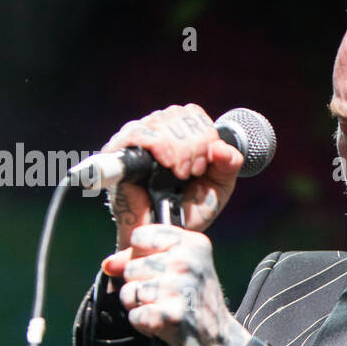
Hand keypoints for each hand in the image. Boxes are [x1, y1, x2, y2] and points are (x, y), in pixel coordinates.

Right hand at [102, 104, 244, 249]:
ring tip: (180, 174)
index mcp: (178, 135)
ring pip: (161, 121)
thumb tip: (223, 148)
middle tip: (193, 172)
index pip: (192, 112)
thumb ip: (228, 164)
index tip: (206, 165)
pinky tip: (168, 164)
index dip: (205, 134)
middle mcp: (155, 132)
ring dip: (180, 148)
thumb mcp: (219, 185)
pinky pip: (138, 133)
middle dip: (195, 144)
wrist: (166, 233)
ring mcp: (135, 140)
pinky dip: (159, 145)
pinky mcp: (117, 152)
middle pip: (178, 114)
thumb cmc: (188, 210)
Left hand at [102, 224, 252, 345]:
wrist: (219, 345)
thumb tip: (109, 264)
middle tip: (167, 296)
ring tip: (164, 310)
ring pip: (130, 291)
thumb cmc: (195, 304)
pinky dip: (144, 324)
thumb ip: (141, 258)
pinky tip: (163, 325)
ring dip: (141, 306)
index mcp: (194, 244)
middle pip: (131, 267)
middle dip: (141, 285)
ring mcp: (178, 288)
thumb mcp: (178, 270)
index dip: (141, 256)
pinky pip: (134, 314)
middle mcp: (188, 262)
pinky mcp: (169, 315)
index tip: (160, 270)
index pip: (140, 236)